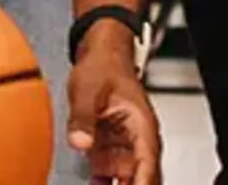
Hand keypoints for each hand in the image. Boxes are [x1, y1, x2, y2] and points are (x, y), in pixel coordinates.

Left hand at [68, 38, 161, 184]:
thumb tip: (80, 142)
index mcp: (141, 124)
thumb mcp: (88, 90)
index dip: (143, 183)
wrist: (99, 56)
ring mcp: (122, 146)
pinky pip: (110, 177)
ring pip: (127, 180)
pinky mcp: (108, 149)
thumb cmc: (103, 66)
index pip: (148, 163)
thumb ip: (83, 117)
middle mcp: (136, 139)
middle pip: (142, 176)